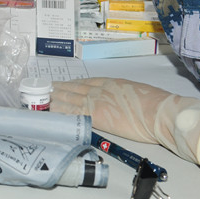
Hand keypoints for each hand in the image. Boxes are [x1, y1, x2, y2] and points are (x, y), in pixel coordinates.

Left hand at [52, 77, 199, 170]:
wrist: (161, 112)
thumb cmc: (157, 106)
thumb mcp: (138, 93)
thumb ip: (124, 97)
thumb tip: (121, 103)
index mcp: (112, 83)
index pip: (84, 83)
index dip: (70, 86)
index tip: (60, 86)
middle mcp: (100, 89)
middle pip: (72, 89)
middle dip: (56, 91)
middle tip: (42, 91)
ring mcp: (96, 101)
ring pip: (67, 98)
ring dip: (52, 100)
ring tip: (38, 101)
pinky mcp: (95, 115)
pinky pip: (71, 113)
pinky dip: (58, 112)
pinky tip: (48, 113)